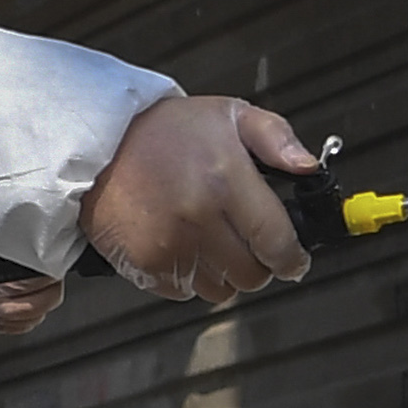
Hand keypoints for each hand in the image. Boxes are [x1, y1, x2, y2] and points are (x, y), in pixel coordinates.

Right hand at [81, 95, 316, 305]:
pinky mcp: (144, 265)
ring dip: (223, 274)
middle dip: (257, 264)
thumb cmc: (166, 130)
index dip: (293, 259)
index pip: (277, 242)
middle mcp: (199, 218)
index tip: (294, 260)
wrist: (98, 143)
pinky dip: (189, 278)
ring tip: (208, 241)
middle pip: (251, 275)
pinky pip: (185, 293)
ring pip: (220, 290)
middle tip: (245, 242)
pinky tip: (180, 246)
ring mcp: (169, 246)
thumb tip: (309, 167)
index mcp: (226, 180)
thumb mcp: (229, 115)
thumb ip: (276, 138)